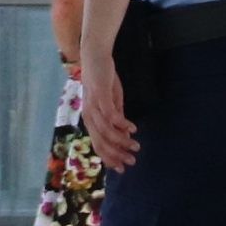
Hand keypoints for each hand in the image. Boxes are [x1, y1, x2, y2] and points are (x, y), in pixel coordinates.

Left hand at [82, 59, 139, 174]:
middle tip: (132, 161)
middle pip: (101, 142)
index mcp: (91, 120)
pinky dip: (122, 124)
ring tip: (136, 146)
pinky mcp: (100, 96)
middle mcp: (89, 116)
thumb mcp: (111, 102)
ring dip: (122, 141)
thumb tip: (124, 134)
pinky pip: (111, 115)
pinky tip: (133, 129)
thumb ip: (116, 118)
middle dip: (117, 154)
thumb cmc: (103, 80)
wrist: (95, 56)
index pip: (99, 144)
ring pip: (107, 131)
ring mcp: (93, 106)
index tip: (123, 168)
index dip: (110, 158)